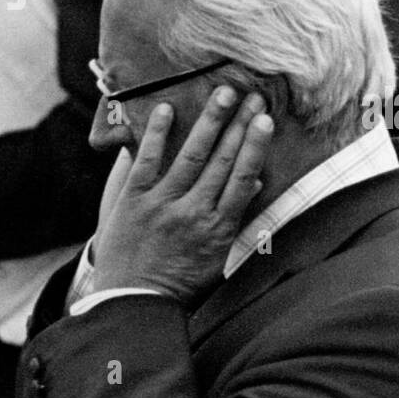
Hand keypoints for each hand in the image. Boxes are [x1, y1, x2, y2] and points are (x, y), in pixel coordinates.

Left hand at [93, 88, 272, 306]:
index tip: (265, 120)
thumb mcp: (218, 258)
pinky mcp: (133, 201)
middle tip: (252, 94)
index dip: (255, 146)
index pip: (242, 178)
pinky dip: (157, 134)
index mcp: (218, 228)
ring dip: (209, 121)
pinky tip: (167, 109)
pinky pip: (147, 161)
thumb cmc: (181, 282)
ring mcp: (162, 204)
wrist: (133, 304)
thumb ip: (235, 221)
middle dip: (239, 124)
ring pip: (191, 155)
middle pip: (222, 160)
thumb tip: (253, 185)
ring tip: (224, 93)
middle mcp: (193, 212)